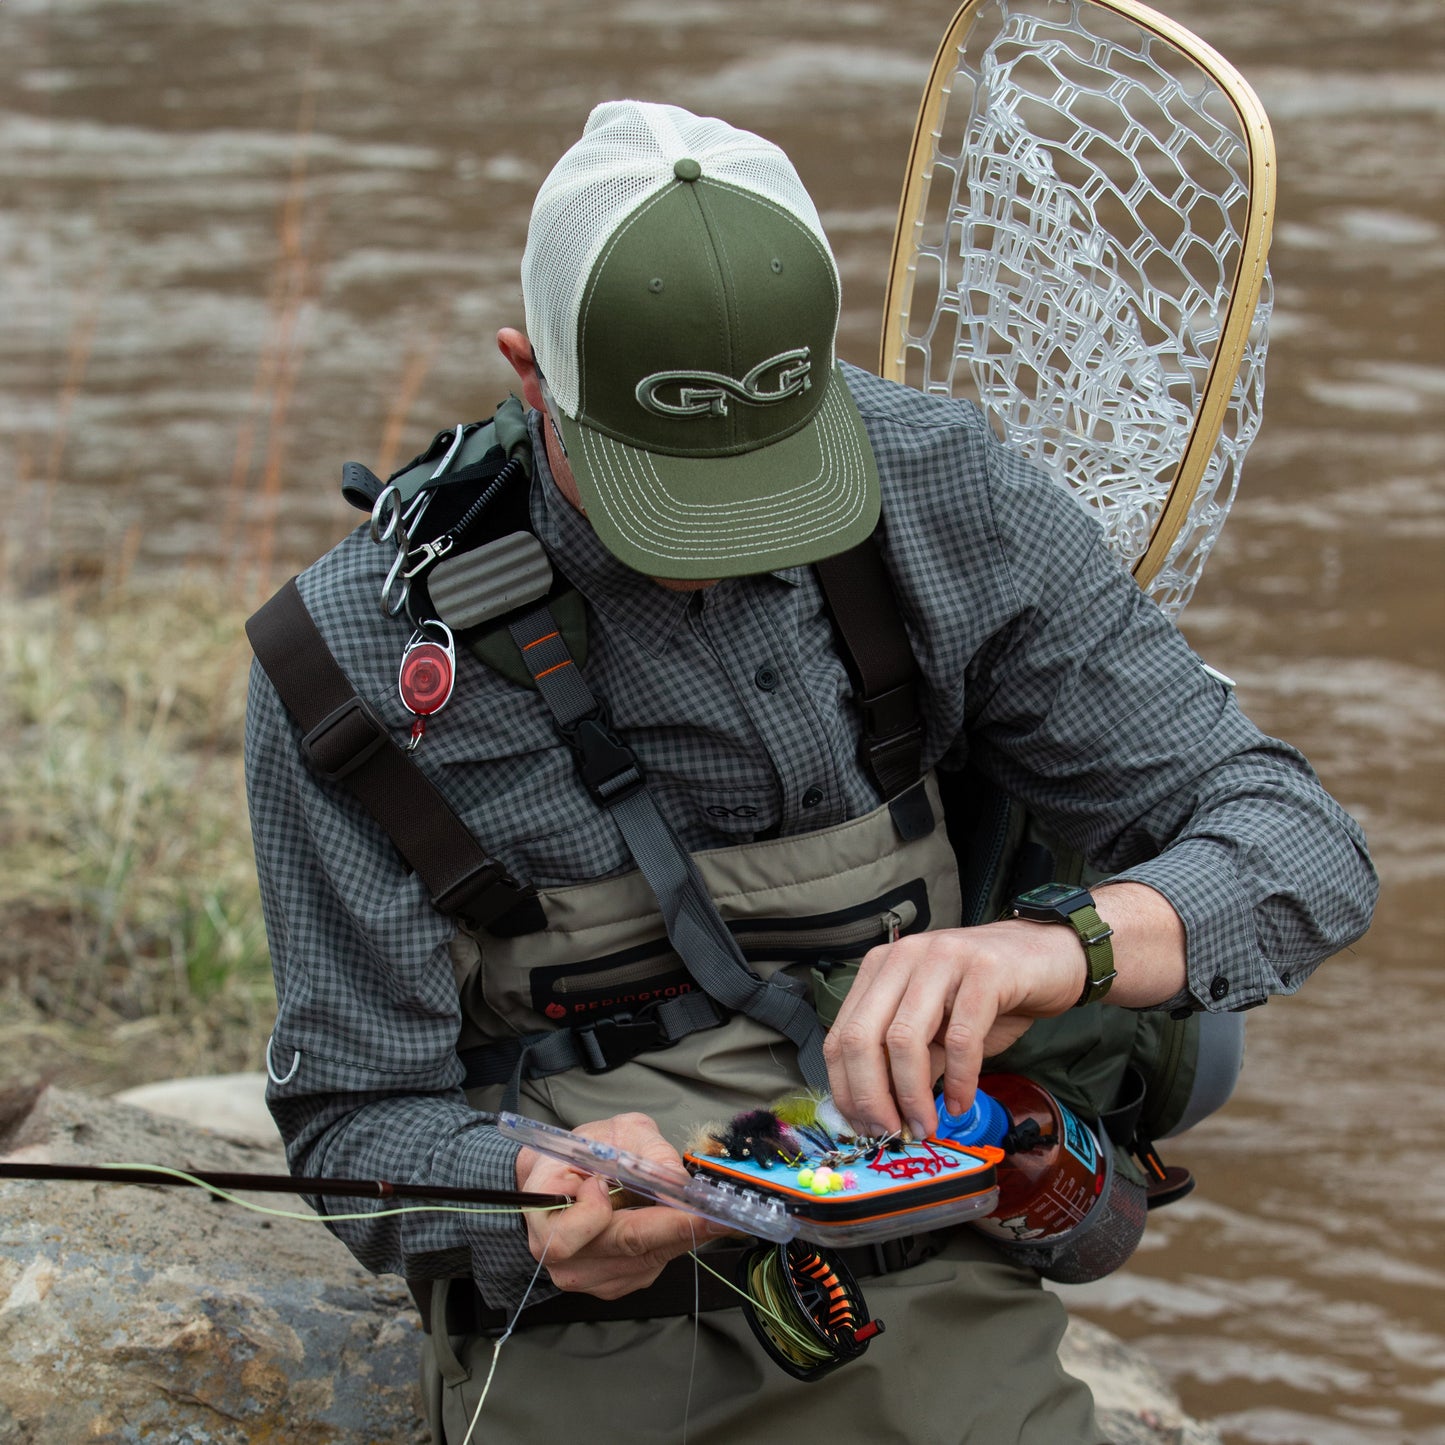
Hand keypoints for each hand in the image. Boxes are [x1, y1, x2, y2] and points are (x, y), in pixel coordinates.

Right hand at [513, 1112, 730, 1298]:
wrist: (568, 1175)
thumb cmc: (587, 1149)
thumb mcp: (616, 1131)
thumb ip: (645, 1150)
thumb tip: (678, 1182)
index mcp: (542, 1206)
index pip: (577, 1229)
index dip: (621, 1215)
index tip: (665, 1198)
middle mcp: (556, 1252)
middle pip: (625, 1248)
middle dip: (676, 1227)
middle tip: (719, 1215)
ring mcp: (584, 1275)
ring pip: (644, 1261)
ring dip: (677, 1235)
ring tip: (699, 1209)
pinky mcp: (611, 1284)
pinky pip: (650, 1267)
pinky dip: (671, 1243)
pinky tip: (675, 1220)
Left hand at [822, 918, 1082, 1139]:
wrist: (1050, 957)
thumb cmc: (989, 996)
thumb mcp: (937, 1031)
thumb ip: (906, 1064)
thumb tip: (880, 1117)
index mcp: (880, 970)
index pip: (841, 1036)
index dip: (848, 1091)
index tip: (865, 1129)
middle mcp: (903, 957)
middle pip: (863, 1038)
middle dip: (871, 1098)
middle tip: (892, 1135)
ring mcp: (942, 958)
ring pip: (904, 1039)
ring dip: (912, 1095)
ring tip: (926, 1126)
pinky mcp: (985, 970)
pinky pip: (961, 1038)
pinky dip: (958, 1080)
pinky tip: (960, 1102)